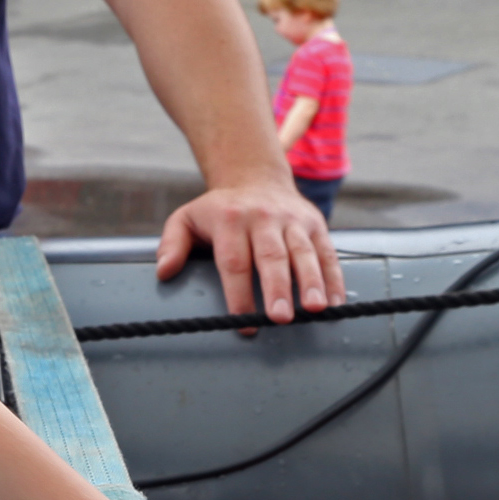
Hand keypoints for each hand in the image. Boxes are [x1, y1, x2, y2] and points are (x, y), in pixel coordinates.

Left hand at [157, 178, 342, 323]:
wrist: (255, 179)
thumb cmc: (219, 210)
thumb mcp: (186, 218)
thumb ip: (172, 244)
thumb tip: (164, 271)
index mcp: (230, 219)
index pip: (234, 261)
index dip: (238, 293)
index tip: (242, 320)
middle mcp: (263, 218)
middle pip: (271, 256)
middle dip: (277, 288)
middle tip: (280, 317)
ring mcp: (292, 220)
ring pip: (303, 252)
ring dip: (312, 282)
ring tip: (315, 309)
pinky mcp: (315, 224)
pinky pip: (327, 252)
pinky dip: (333, 277)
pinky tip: (334, 301)